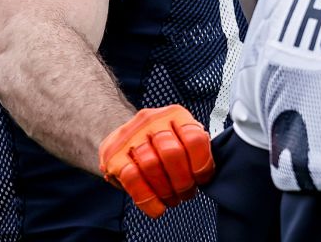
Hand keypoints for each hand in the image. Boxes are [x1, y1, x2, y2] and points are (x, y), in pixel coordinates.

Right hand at [98, 105, 213, 217]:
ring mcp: (130, 136)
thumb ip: (197, 150)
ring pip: (151, 166)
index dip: (201, 166)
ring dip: (166, 191)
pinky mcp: (113, 154)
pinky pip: (132, 178)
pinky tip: (156, 206)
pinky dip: (147, 198)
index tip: (200, 179)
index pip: (195, 139)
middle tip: (185, 193)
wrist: (124, 140)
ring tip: (171, 198)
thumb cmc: (160, 144)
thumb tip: (207, 172)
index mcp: (175, 115)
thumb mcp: (182, 139)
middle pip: (172, 154)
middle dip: (183, 182)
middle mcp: (152, 120)